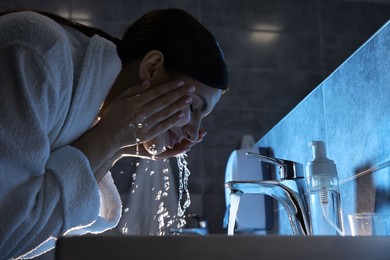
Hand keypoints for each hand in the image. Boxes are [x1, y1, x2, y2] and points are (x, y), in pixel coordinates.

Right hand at [72, 79, 193, 176]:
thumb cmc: (112, 116)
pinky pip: (162, 126)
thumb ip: (134, 90)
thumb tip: (148, 82)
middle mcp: (142, 112)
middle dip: (179, 93)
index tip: (180, 82)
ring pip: (165, 113)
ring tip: (189, 99)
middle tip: (191, 88)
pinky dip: (172, 120)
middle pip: (164, 101)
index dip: (169, 86)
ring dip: (179, 105)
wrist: (107, 136)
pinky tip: (181, 115)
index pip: (156, 92)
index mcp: (135, 102)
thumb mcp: (120, 99)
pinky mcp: (147, 135)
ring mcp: (145, 124)